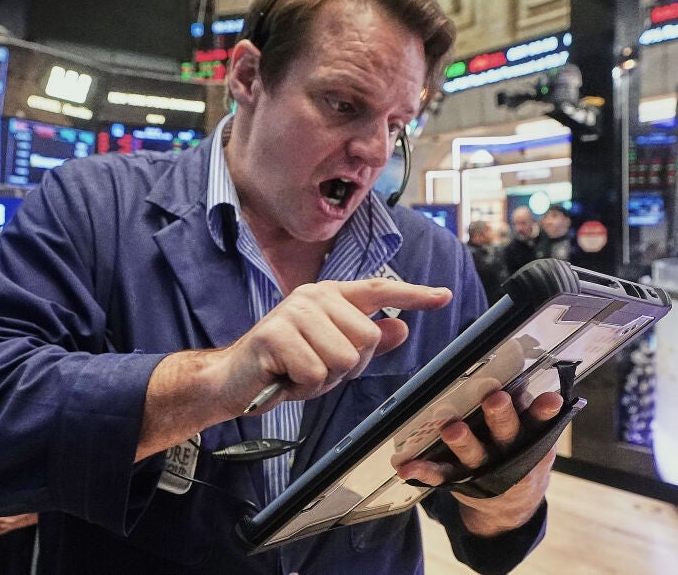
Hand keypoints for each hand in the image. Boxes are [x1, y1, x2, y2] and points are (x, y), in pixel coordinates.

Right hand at [218, 278, 451, 414]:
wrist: (233, 380)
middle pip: (364, 338)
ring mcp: (293, 312)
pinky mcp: (275, 335)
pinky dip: (302, 386)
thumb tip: (400, 326)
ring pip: (342, 358)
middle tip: (314, 367)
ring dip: (322, 379)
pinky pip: (314, 372)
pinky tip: (284, 377)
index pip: (378, 290)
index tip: (444, 297)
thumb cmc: (284, 367)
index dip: (413, 295)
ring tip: (298, 372)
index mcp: (329, 296)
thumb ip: (365, 341)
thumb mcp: (332, 355)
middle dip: (345, 366)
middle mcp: (313, 296)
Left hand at [395, 390, 563, 536]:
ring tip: (452, 429)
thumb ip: (527, 410)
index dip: (544, 410)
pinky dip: (423, 471)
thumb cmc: (520, 453)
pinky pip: (440, 474)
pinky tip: (406, 467)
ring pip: (473, 455)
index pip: (539, 420)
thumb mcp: (533, 434)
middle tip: (495, 399)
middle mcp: (507, 454)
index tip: (549, 398)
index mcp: (529, 437)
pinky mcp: (458, 479)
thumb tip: (518, 374)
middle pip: (506, 434)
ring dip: (463, 441)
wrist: (511, 501)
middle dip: (501, 416)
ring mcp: (482, 469)